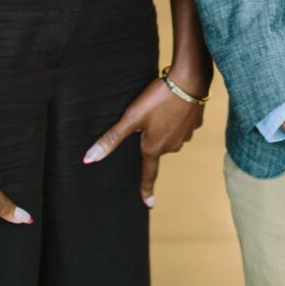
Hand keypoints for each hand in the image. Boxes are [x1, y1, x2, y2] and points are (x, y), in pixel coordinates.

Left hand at [83, 66, 209, 207]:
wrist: (190, 80)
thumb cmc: (158, 99)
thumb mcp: (131, 118)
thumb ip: (111, 139)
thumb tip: (89, 159)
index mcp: (154, 148)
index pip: (149, 174)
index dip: (146, 189)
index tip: (149, 204)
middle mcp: (171, 146)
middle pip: (156, 148)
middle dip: (150, 138)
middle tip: (146, 117)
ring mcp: (186, 136)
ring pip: (169, 136)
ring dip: (163, 127)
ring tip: (158, 108)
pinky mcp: (195, 123)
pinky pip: (181, 125)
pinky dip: (176, 118)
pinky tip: (173, 104)